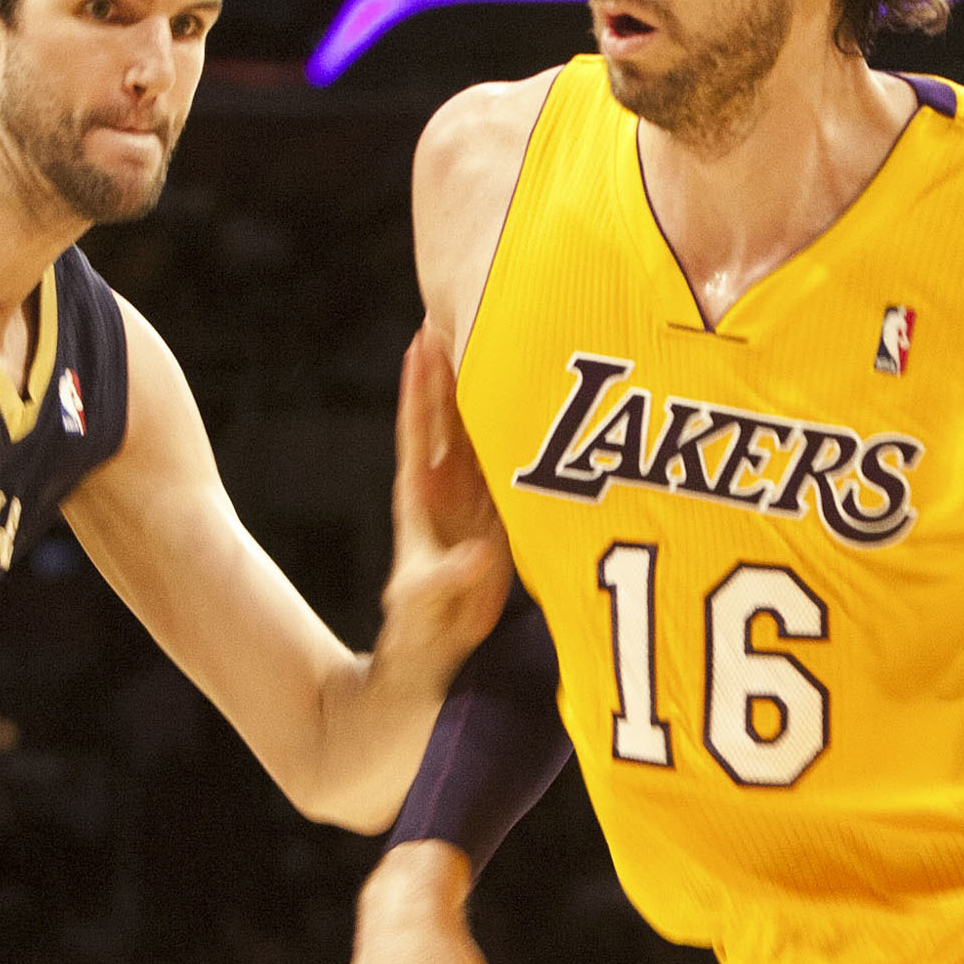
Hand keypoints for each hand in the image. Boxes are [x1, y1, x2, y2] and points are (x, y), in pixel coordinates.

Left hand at [379, 328, 510, 679]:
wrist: (432, 660)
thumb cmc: (421, 633)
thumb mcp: (425, 606)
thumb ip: (446, 582)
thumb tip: (476, 557)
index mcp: (419, 499)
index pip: (418, 430)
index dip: (419, 385)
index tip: (421, 334)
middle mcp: (446, 489)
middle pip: (451, 412)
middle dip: (456, 360)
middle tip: (466, 304)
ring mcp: (473, 499)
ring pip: (483, 427)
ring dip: (491, 382)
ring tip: (509, 331)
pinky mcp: (499, 515)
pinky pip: (514, 459)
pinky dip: (524, 425)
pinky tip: (544, 396)